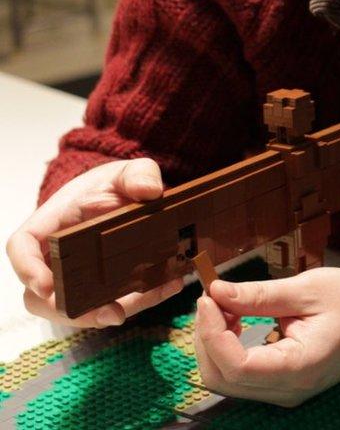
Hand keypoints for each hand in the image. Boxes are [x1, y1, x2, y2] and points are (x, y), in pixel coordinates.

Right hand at [6, 158, 183, 327]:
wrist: (128, 197)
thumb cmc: (114, 185)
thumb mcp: (128, 172)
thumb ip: (139, 173)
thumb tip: (149, 189)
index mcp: (52, 225)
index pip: (22, 247)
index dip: (27, 269)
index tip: (45, 286)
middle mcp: (57, 257)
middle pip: (42, 295)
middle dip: (69, 311)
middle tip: (109, 313)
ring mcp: (78, 277)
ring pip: (77, 309)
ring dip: (109, 313)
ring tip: (148, 299)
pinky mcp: (103, 288)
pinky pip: (114, 303)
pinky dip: (141, 301)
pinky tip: (170, 285)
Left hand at [194, 268, 339, 406]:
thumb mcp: (308, 289)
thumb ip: (259, 294)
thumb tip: (217, 291)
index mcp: (299, 367)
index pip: (236, 365)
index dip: (211, 332)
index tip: (209, 296)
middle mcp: (290, 389)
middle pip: (222, 379)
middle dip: (206, 338)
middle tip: (213, 298)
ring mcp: (287, 392)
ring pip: (227, 382)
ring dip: (214, 345)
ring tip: (225, 307)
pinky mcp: (285, 385)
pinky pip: (242, 378)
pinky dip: (228, 351)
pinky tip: (236, 322)